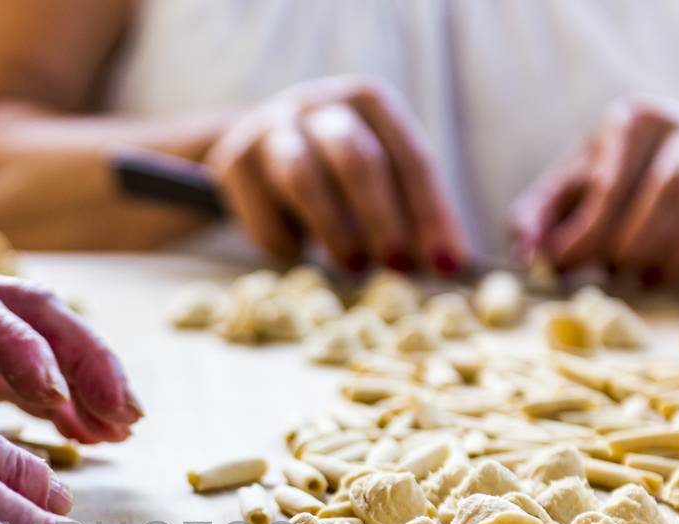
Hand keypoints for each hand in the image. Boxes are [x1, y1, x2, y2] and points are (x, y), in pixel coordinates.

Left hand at [0, 244, 141, 444]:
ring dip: (82, 374)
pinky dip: (55, 393)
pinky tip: (87, 432)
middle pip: (24, 306)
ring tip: (123, 427)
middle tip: (125, 415)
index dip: (19, 353)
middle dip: (82, 357)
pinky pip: (12, 362)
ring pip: (32, 330)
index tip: (58, 402)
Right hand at [206, 77, 468, 272]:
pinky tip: (298, 255)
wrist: (256, 150)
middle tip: (395, 266)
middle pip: (356, 158)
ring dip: (333, 229)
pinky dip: (284, 243)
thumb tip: (445, 264)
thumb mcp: (377, 177)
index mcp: (370, 102)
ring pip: (303, 177)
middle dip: (382, 218)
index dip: (431, 215)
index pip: (410, 158)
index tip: (445, 264)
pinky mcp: (234, 159)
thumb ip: (409, 211)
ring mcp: (272, 127)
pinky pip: (262, 211)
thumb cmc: (334, 173)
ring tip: (352, 266)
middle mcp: (320, 103)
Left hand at [512, 97, 678, 281]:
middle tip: (616, 278)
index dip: (585, 234)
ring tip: (652, 284)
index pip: (610, 181)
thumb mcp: (562, 197)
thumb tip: (526, 256)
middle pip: (674, 187)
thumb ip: (533, 219)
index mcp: (637, 119)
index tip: (565, 267)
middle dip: (637, 245)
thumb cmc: (611, 197)